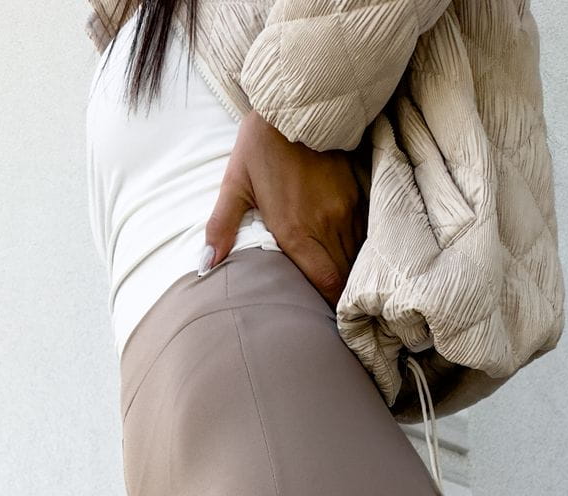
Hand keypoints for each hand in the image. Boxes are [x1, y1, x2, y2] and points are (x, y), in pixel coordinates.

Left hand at [204, 112, 365, 305]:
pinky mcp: (356, 193)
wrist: (295, 104)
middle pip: (344, 276)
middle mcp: (325, 225)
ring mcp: (344, 209)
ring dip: (352, 275)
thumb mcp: (234, 184)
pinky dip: (359, 251)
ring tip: (349, 293)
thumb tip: (204, 265)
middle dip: (342, 297)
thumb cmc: (260, 144)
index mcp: (295, 230)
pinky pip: (363, 233)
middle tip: (338, 313)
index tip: (328, 319)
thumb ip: (221, 227)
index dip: (329, 306)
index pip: (325, 283)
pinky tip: (353, 258)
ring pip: (357, 256)